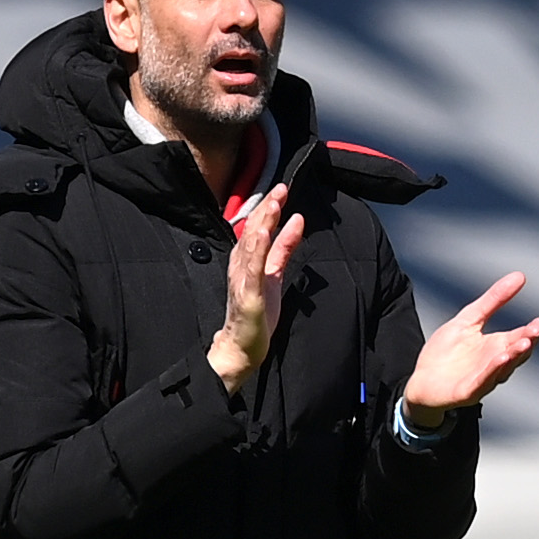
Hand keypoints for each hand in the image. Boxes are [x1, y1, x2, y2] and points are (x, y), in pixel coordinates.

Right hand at [207, 185, 307, 391]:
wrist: (241, 348)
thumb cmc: (256, 315)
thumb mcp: (275, 275)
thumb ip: (284, 248)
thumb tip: (296, 221)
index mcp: (247, 262)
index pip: (257, 229)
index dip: (269, 209)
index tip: (281, 189)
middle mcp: (241, 267)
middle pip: (252, 232)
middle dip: (266, 210)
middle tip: (280, 189)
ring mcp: (242, 281)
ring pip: (251, 247)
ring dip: (262, 223)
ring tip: (274, 204)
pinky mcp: (247, 297)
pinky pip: (251, 270)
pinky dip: (256, 250)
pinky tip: (262, 234)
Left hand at [403, 271, 538, 427]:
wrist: (421, 382)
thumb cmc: (445, 353)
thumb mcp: (469, 319)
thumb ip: (493, 300)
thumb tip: (520, 276)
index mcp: (497, 346)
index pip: (520, 337)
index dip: (533, 330)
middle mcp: (495, 364)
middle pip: (516, 353)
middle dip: (527, 342)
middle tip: (537, 330)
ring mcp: (483, 379)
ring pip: (503, 368)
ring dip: (514, 356)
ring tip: (524, 342)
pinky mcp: (468, 392)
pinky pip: (482, 381)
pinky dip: (492, 370)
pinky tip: (500, 358)